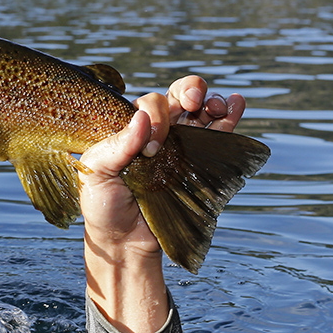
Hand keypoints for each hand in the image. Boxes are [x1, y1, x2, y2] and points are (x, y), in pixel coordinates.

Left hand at [79, 76, 245, 255]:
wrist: (125, 242)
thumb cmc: (103, 207)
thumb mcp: (96, 173)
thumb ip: (116, 145)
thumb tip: (142, 117)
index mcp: (128, 129)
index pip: (148, 104)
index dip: (156, 117)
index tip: (152, 148)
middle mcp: (155, 133)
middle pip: (176, 97)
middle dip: (189, 89)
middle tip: (192, 100)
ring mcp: (178, 146)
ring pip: (200, 112)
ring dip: (212, 101)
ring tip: (218, 106)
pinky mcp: (195, 163)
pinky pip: (216, 134)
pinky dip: (229, 117)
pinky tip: (235, 104)